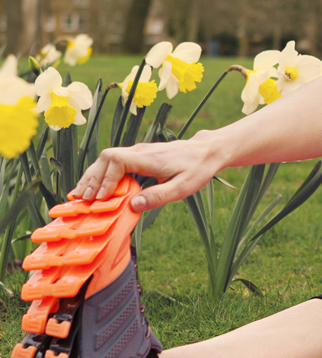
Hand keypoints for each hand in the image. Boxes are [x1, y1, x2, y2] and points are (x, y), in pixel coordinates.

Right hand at [72, 132, 219, 210]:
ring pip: (107, 159)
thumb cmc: (196, 169)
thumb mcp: (182, 188)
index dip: (105, 178)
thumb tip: (132, 206)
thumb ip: (158, 196)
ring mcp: (138, 152)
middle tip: (81, 199)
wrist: (206, 152)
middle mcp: (139, 151)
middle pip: (106, 158)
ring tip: (79, 195)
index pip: (116, 160)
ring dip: (93, 176)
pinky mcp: (138, 156)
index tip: (101, 197)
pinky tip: (95, 188)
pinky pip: (114, 162)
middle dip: (91, 178)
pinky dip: (101, 174)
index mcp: (148, 158)